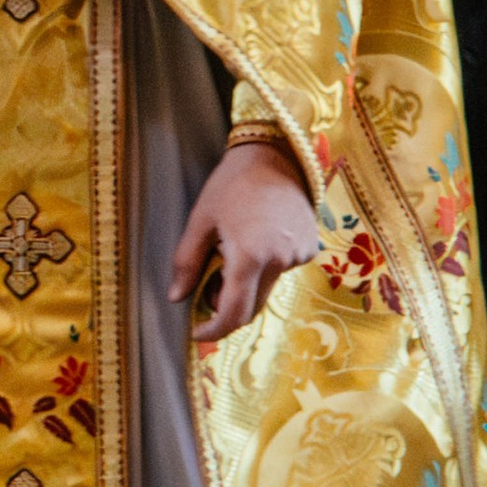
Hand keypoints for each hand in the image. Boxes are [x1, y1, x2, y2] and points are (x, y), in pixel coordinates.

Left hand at [169, 141, 320, 344]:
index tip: (198, 332)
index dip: (214, 330)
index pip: (234, 313)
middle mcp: (280, 261)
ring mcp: (299, 256)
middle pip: (252, 307)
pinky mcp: (310, 248)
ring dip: (245, 286)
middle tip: (208, 286)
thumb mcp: (201, 220)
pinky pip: (282, 271)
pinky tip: (256, 239)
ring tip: (231, 251)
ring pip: (267, 290)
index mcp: (250, 256)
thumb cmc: (232, 184)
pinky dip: (265, 268)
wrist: (276, 154)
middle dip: (226, 307)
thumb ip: (187, 262)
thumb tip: (176, 297)